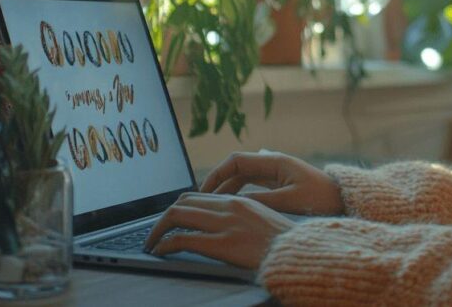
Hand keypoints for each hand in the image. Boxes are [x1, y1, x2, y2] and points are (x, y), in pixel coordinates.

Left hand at [143, 192, 292, 269]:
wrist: (299, 255)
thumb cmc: (284, 244)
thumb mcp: (264, 221)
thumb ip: (244, 215)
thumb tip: (225, 220)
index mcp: (240, 201)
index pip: (198, 195)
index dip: (179, 207)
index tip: (172, 221)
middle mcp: (230, 207)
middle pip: (183, 202)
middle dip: (164, 217)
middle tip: (156, 232)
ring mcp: (225, 224)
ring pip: (177, 216)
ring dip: (158, 229)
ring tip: (152, 242)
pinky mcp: (221, 244)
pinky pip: (181, 240)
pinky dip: (165, 244)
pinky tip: (160, 251)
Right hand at [199, 151, 344, 216]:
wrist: (343, 200)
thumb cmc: (321, 198)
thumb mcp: (290, 200)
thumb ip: (262, 200)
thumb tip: (234, 202)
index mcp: (275, 162)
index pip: (236, 161)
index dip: (217, 173)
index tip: (203, 190)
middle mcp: (273, 164)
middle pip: (236, 168)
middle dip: (218, 182)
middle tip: (201, 201)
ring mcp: (276, 174)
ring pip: (242, 178)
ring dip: (226, 189)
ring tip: (211, 206)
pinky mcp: (279, 184)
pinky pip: (252, 186)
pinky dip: (238, 194)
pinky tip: (230, 207)